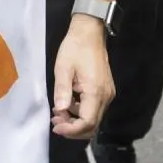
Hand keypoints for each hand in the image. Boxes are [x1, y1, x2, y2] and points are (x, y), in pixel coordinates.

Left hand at [50, 17, 112, 139]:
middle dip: (73, 129)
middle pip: (93, 125)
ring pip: (94, 119)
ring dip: (76, 122)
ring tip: (58, 113)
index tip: (55, 127)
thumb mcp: (63, 67)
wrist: (90, 32)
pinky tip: (68, 105)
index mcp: (95, 91)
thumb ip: (62, 90)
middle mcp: (105, 96)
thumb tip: (60, 110)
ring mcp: (107, 94)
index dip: (71, 130)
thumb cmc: (75, 48)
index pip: (87, 122)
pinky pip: (94, 109)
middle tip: (55, 122)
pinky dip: (81, 113)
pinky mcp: (105, 91)